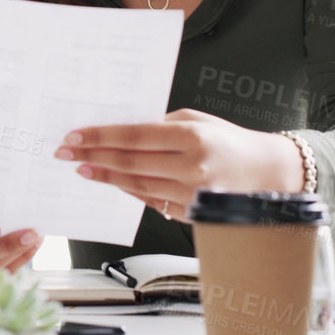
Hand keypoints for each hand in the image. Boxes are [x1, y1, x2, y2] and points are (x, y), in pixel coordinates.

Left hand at [56, 109, 299, 215]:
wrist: (268, 174)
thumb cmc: (231, 142)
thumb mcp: (198, 121)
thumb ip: (161, 125)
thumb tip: (121, 131)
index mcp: (192, 138)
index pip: (133, 137)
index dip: (100, 137)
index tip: (74, 136)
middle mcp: (190, 168)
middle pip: (129, 163)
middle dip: (92, 157)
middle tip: (66, 152)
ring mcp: (190, 195)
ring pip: (136, 186)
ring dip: (105, 177)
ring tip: (83, 168)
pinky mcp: (190, 214)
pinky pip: (150, 201)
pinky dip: (128, 190)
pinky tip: (112, 181)